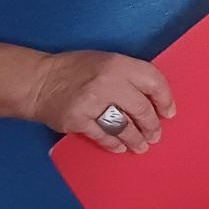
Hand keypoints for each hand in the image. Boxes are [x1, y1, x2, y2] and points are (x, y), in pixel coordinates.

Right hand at [23, 51, 173, 154]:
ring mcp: (92, 103)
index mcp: (117, 64)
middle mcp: (107, 82)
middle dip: (152, 126)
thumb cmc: (74, 69)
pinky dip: (114, 144)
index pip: (153, 81)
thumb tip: (152, 98)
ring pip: (125, 126)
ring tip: (142, 145)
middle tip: (155, 135)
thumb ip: (128, 75)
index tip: (169, 112)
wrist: (38, 81)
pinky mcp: (78, 121)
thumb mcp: (105, 61)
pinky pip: (104, 136)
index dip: (165, 99)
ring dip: (136, 139)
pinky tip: (120, 147)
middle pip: (141, 109)